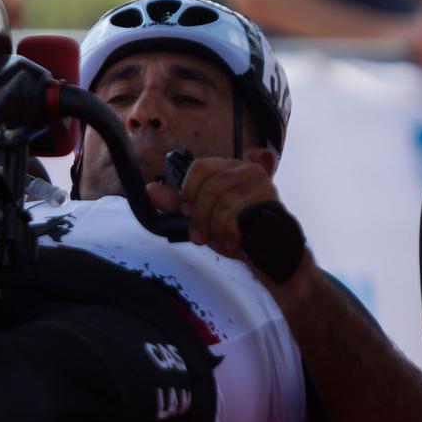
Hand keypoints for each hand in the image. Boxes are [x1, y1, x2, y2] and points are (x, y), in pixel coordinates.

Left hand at [169, 149, 306, 275]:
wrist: (267, 254)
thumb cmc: (234, 233)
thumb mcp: (200, 219)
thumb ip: (176, 206)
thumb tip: (150, 190)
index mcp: (228, 167)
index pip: (200, 167)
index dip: (189, 191)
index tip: (188, 212)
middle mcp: (247, 168)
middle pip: (211, 186)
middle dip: (200, 216)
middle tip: (199, 236)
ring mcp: (261, 181)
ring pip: (224, 200)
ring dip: (215, 227)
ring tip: (219, 241)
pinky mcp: (270, 198)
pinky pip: (240, 211)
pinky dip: (230, 230)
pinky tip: (233, 241)